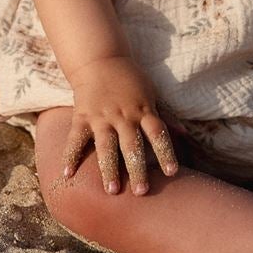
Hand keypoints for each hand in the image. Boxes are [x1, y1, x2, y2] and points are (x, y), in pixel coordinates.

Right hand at [62, 55, 180, 195]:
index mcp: (143, 111)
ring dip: (109, 169)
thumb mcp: (151, 94)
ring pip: (106, 147)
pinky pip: (75, 139)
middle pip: (132, 146)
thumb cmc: (130, 80)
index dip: (166, 152)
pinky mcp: (82, 117)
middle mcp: (123, 116)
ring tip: (112, 190)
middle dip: (137, 169)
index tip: (172, 172)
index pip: (158, 134)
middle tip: (142, 192)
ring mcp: (101, 117)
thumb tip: (185, 134)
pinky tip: (67, 175)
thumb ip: (165, 116)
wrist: (100, 60)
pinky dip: (70, 156)